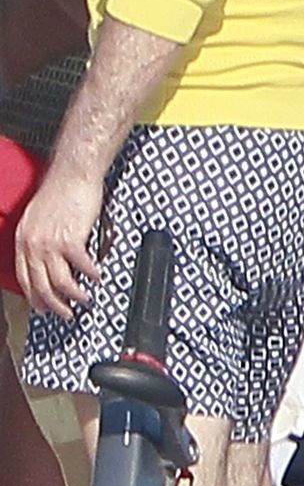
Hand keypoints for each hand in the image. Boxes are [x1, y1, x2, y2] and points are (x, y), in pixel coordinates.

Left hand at [16, 164, 103, 317]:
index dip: (34, 296)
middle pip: (40, 285)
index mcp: (24, 238)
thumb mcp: (39, 217)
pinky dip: (91, 274)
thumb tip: (52, 258)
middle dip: (54, 304)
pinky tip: (97, 276)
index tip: (43, 306)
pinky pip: (82, 266)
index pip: (24, 277)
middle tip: (65, 312)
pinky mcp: (70, 239)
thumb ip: (41, 238)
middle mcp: (33, 243)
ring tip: (84, 298)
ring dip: (73, 294)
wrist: (72, 173)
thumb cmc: (61, 190)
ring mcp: (50, 243)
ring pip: (59, 281)